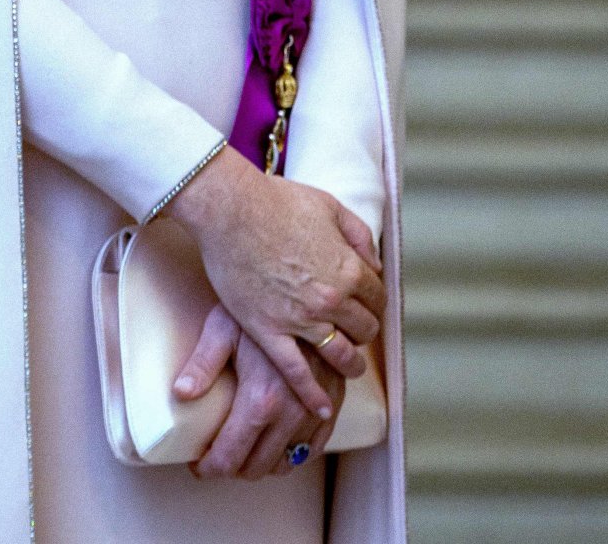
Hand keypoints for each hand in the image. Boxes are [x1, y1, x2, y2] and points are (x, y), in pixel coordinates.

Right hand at [166, 145, 383, 416]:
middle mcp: (331, 299)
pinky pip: (297, 373)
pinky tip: (322, 406)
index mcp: (349, 268)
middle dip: (363, 331)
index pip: (377, 298)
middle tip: (354, 331)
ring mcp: (300, 319)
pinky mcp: (269, 331)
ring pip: (339, 355)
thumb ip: (358, 235)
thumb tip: (374, 263)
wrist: (230, 209)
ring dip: (349, 365)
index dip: (372, 301)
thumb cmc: (276, 200)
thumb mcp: (329, 205)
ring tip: (349, 367)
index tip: (364, 304)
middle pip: (363, 330)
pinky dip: (312, 394)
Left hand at [173, 302, 344, 478]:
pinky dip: (291, 453)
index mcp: (261, 399)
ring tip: (242, 448)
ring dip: (261, 463)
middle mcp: (291, 414)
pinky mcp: (333, 404)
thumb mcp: (224, 326)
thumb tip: (180, 393)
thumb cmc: (261, 304)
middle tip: (216, 454)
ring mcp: (315, 412)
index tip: (197, 464)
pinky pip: (312, 449)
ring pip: (285, 463)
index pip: (230, 456)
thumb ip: (202, 363)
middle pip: (256, 467)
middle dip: (232, 467)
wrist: (309, 290)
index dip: (209, 467)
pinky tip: (274, 442)